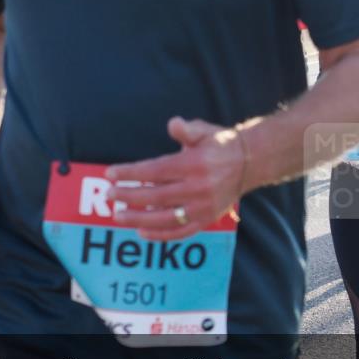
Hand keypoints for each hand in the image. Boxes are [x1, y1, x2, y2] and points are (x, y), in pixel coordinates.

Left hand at [106, 117, 243, 240]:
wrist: (249, 163)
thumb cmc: (219, 144)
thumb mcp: (203, 131)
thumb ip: (186, 129)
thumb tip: (173, 124)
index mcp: (194, 165)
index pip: (154, 171)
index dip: (130, 173)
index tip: (110, 174)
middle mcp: (198, 188)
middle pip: (155, 196)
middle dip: (128, 196)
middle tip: (109, 195)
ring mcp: (203, 207)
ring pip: (164, 218)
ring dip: (138, 219)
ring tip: (117, 216)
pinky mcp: (207, 219)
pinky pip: (180, 232)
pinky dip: (160, 235)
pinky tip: (141, 231)